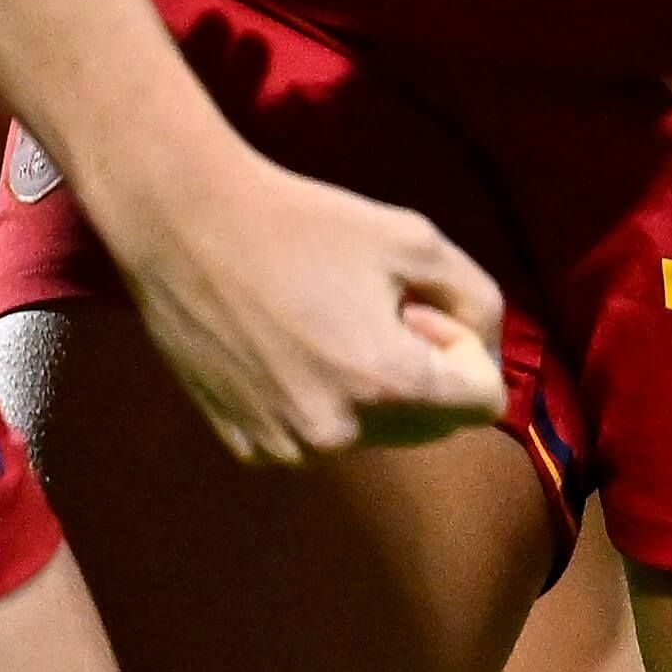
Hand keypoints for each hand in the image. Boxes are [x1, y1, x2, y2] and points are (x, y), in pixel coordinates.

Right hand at [95, 141, 511, 462]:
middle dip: (422, 373)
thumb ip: (480, 299)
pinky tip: (281, 345)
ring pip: (374, 435)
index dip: (465, 347)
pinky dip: (317, 401)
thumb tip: (487, 351)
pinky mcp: (248, 449)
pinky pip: (316, 439)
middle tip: (371, 309)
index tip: (419, 306)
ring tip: (322, 324)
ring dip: (370, 391)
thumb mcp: (416, 238)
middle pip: (432, 426)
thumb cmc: (304, 222)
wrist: (185, 226)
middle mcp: (340, 435)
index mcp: (388, 385)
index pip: (485, 404)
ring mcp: (288, 449)